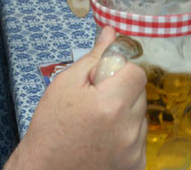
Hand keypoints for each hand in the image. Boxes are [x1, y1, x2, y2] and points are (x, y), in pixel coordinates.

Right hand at [9, 26, 147, 169]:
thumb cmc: (50, 129)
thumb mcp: (65, 85)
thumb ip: (93, 58)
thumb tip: (111, 33)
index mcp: (112, 104)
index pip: (136, 72)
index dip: (118, 72)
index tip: (101, 81)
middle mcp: (128, 129)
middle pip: (140, 93)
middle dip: (122, 91)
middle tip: (95, 103)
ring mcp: (134, 149)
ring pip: (140, 115)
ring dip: (125, 114)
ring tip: (98, 124)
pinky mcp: (137, 164)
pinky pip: (139, 137)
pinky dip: (126, 135)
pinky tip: (104, 140)